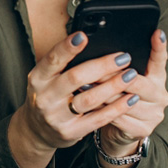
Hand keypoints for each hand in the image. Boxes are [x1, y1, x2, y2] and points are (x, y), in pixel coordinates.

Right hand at [8, 31, 140, 167]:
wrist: (36, 129)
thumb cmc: (48, 96)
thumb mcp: (46, 78)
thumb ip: (62, 63)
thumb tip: (90, 41)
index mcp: (37, 78)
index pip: (52, 59)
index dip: (67, 47)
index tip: (83, 36)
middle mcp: (44, 97)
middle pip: (75, 78)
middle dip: (102, 66)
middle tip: (123, 57)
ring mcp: (57, 116)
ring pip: (89, 99)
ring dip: (113, 86)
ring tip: (131, 75)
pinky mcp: (71, 132)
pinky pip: (98, 119)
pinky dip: (117, 108)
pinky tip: (131, 99)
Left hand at [97, 29, 167, 157]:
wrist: (120, 130)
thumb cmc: (117, 98)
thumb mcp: (121, 81)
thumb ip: (117, 68)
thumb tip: (97, 48)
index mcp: (157, 78)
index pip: (160, 60)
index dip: (159, 47)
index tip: (157, 33)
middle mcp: (160, 95)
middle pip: (137, 82)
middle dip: (112, 76)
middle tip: (94, 70)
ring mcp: (154, 114)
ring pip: (124, 101)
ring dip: (102, 94)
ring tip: (83, 85)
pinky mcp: (143, 130)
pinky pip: (118, 118)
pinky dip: (101, 111)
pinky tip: (87, 105)